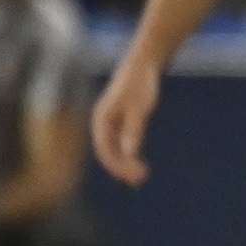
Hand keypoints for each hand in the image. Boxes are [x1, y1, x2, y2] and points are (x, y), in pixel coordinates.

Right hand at [89, 55, 160, 184]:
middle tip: (139, 181)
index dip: (115, 165)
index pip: (104, 148)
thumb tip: (129, 153)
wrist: (143, 64)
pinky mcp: (120, 121)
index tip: (128, 177)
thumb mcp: (139, 108)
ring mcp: (110, 122)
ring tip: (140, 177)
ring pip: (114, 148)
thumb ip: (134, 130)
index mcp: (101, 119)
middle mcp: (102, 122)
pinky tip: (137, 164)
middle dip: (121, 167)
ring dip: (125, 163)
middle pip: (108, 151)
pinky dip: (128, 154)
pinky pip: (120, 143)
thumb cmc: (140, 84)